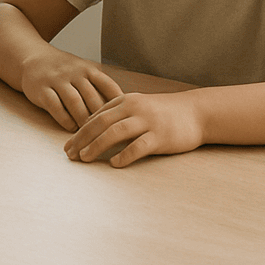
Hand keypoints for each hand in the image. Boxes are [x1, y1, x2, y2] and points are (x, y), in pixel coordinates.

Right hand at [17, 47, 123, 129]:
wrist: (33, 57)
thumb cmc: (64, 70)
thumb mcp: (84, 71)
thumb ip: (100, 87)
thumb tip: (122, 110)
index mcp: (88, 69)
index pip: (108, 86)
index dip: (118, 104)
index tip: (125, 120)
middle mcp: (74, 73)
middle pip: (92, 97)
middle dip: (101, 118)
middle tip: (108, 134)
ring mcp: (57, 80)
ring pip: (74, 102)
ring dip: (83, 120)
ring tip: (90, 135)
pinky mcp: (42, 89)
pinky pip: (55, 106)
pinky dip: (64, 119)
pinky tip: (71, 128)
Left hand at [64, 91, 203, 167]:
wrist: (196, 112)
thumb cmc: (164, 112)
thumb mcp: (138, 106)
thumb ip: (117, 113)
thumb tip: (92, 126)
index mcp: (125, 101)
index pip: (96, 116)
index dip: (79, 131)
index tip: (67, 146)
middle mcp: (134, 108)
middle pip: (101, 123)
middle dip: (82, 139)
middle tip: (69, 154)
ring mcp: (147, 121)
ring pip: (116, 132)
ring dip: (97, 145)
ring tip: (85, 158)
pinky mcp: (160, 136)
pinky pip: (139, 146)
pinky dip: (125, 155)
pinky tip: (114, 164)